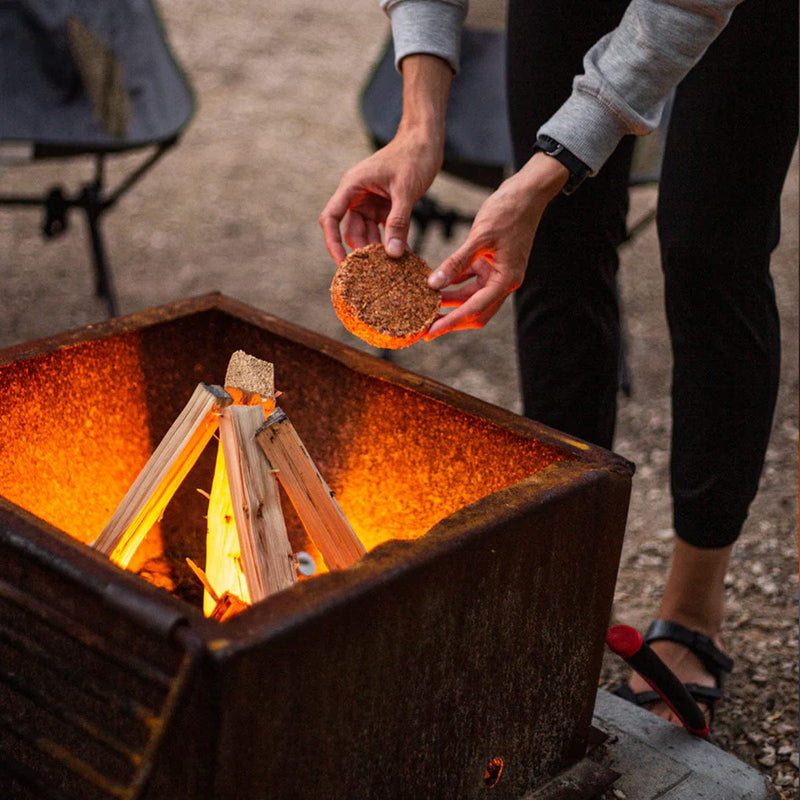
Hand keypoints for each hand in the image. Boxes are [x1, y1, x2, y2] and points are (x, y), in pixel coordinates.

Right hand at [319, 54, 451, 262]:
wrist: (426, 139)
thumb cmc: (413, 156)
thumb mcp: (406, 191)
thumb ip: (399, 223)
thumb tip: (394, 255)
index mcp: (352, 186)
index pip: (331, 218)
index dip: (332, 243)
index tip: (342, 265)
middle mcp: (356, 195)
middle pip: (350, 231)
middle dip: (362, 252)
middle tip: (376, 275)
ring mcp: (369, 201)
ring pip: (367, 233)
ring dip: (378, 250)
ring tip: (391, 270)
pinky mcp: (383, 206)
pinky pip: (382, 230)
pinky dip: (391, 242)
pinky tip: (403, 258)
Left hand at [424, 153, 568, 338]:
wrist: (527, 192)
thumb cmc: (508, 211)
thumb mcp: (479, 237)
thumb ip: (457, 262)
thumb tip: (434, 284)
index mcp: (506, 280)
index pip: (474, 309)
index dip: (450, 323)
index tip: (429, 334)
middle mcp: (504, 281)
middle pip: (474, 311)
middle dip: (450, 320)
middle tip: (423, 327)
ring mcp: (497, 273)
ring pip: (471, 297)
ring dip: (450, 303)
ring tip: (424, 307)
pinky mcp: (490, 263)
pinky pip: (469, 280)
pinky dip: (454, 284)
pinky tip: (435, 285)